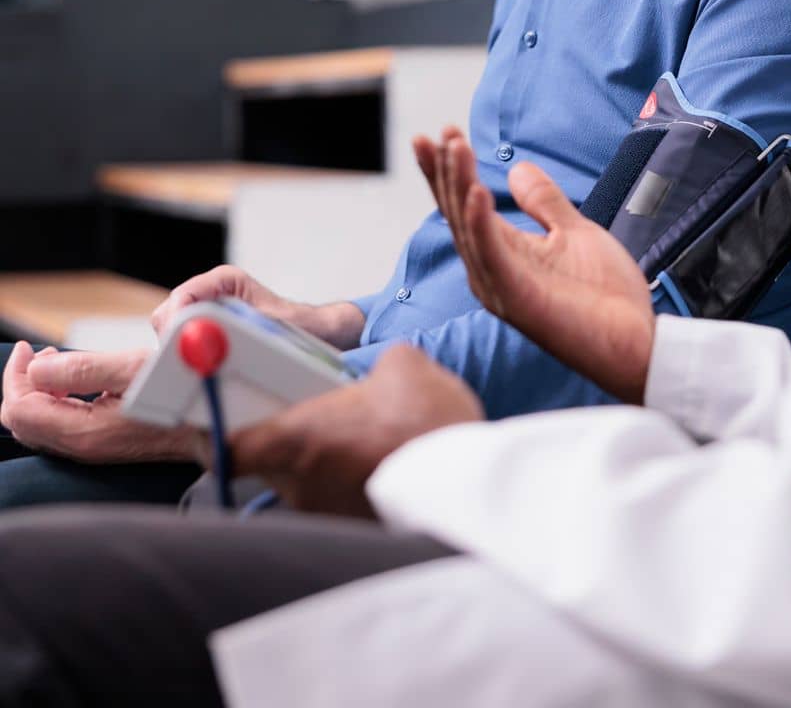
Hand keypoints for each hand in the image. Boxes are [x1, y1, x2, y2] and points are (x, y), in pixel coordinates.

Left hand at [0, 341, 202, 464]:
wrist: (214, 423)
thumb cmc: (182, 392)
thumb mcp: (134, 369)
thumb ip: (82, 369)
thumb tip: (37, 367)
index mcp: (83, 432)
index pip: (19, 409)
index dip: (15, 375)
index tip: (28, 347)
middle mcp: (81, 447)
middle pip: (22, 420)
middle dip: (21, 382)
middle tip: (36, 352)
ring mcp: (91, 448)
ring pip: (38, 424)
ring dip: (37, 389)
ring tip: (52, 361)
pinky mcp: (101, 443)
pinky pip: (57, 426)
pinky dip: (53, 400)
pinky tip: (72, 380)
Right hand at [152, 266, 363, 350]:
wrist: (313, 332)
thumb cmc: (297, 325)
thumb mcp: (270, 326)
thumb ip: (240, 330)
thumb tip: (210, 341)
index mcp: (225, 281)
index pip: (184, 296)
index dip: (175, 322)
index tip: (177, 348)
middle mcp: (212, 293)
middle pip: (170, 313)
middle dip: (172, 339)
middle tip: (183, 367)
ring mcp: (206, 312)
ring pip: (173, 330)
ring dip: (179, 350)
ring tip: (197, 370)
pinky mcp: (206, 331)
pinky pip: (183, 343)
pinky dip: (187, 357)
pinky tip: (201, 371)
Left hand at [230, 343, 483, 517]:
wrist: (468, 490)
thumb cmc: (425, 426)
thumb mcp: (403, 368)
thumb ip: (377, 366)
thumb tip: (381, 375)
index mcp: (294, 439)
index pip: (224, 446)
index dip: (213, 430)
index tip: (215, 412)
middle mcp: (299, 485)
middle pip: (269, 462)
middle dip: (288, 438)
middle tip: (316, 412)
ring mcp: (326, 515)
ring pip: (309, 482)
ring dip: (327, 461)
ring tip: (366, 438)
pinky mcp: (357, 533)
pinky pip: (341, 499)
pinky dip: (355, 482)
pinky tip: (386, 463)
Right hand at [414, 128, 655, 403]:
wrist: (636, 343)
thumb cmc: (606, 297)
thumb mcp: (575, 233)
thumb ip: (544, 202)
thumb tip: (517, 168)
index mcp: (504, 253)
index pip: (466, 205)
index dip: (451, 171)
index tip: (444, 133)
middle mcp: (492, 270)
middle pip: (458, 214)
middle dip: (446, 171)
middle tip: (442, 132)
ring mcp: (501, 286)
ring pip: (468, 229)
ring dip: (459, 185)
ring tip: (455, 148)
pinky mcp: (518, 300)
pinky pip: (493, 256)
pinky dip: (481, 223)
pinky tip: (476, 192)